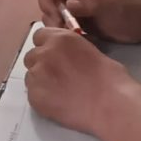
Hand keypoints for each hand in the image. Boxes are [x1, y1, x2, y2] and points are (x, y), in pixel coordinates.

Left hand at [24, 27, 140, 134]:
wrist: (110, 104)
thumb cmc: (110, 78)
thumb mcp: (91, 50)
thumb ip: (72, 50)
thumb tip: (67, 56)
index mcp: (60, 38)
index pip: (39, 36)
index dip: (47, 46)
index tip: (55, 56)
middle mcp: (44, 53)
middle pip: (31, 56)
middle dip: (42, 64)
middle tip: (57, 76)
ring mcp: (37, 75)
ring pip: (30, 76)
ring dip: (41, 81)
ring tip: (59, 92)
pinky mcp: (34, 96)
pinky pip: (32, 94)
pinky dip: (42, 97)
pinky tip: (58, 103)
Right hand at [37, 0, 140, 43]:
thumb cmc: (133, 9)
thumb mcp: (114, 6)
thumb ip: (92, 3)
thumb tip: (68, 5)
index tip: (57, 18)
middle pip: (47, 1)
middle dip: (52, 18)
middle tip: (67, 33)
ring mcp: (77, 7)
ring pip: (54, 16)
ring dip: (59, 29)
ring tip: (74, 39)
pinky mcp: (81, 21)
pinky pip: (64, 27)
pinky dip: (67, 36)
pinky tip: (79, 42)